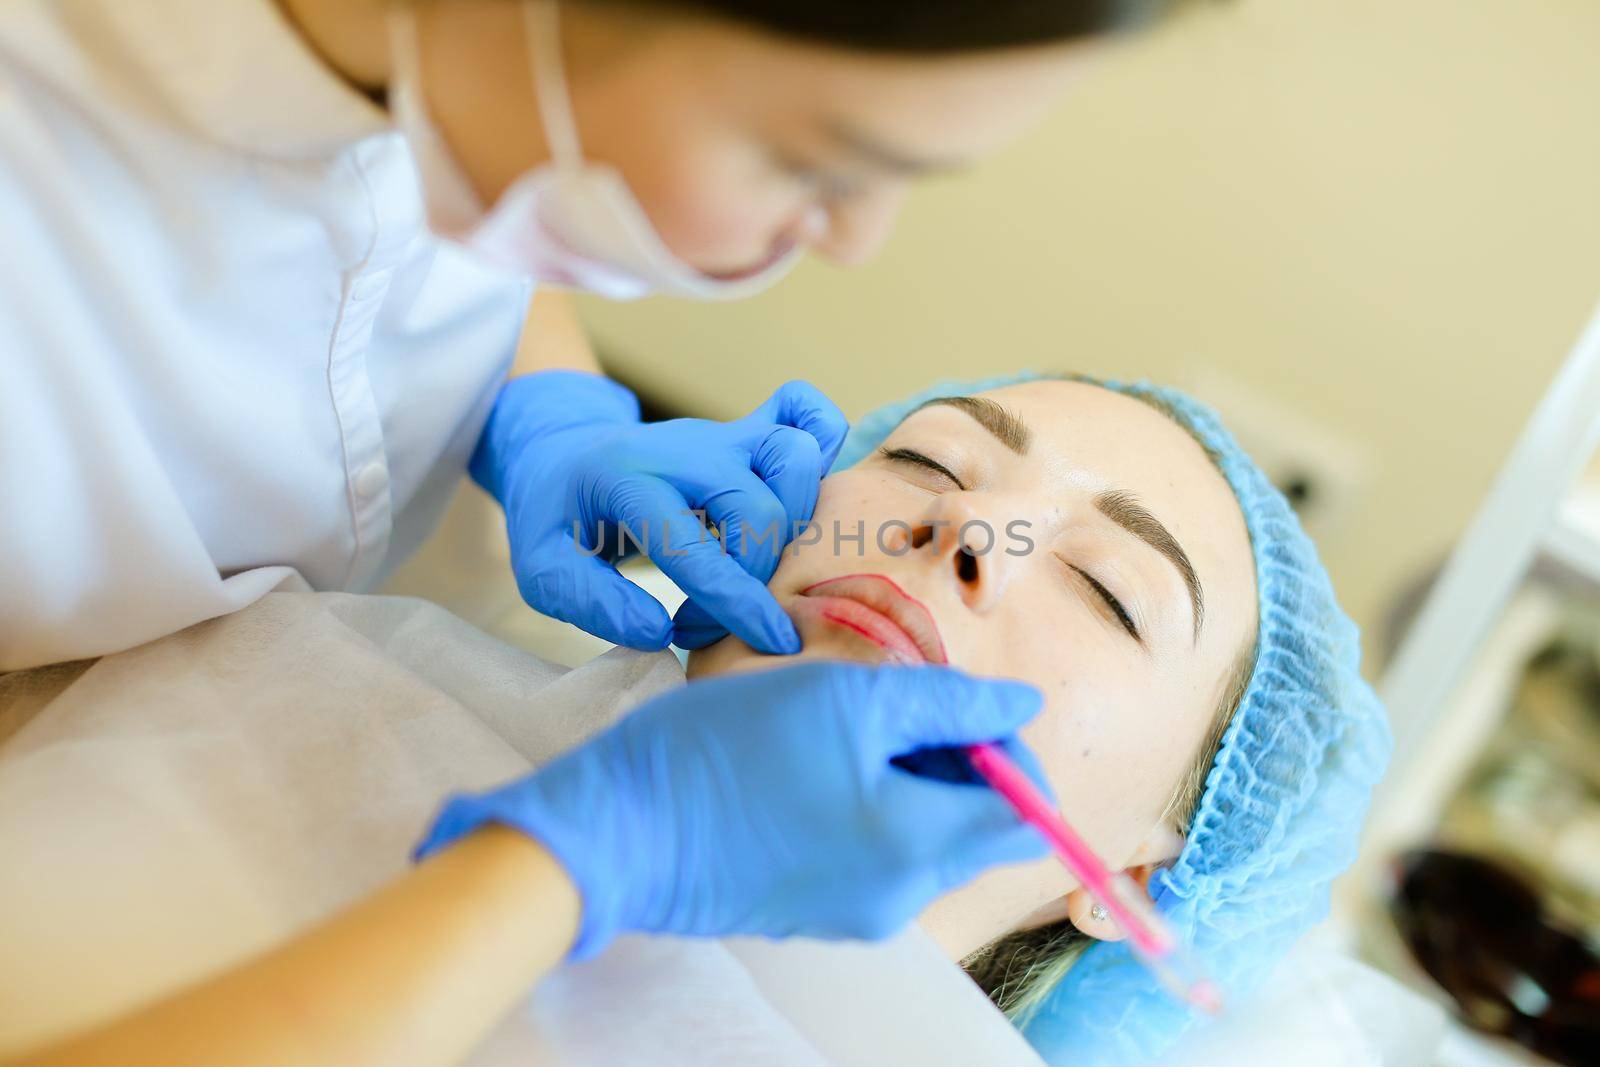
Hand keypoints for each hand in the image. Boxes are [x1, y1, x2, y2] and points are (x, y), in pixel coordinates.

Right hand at [415, 662, 1051, 957]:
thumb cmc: (722, 754)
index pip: (1029, 816)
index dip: (1011, 750)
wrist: (611, 832)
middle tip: (890, 705)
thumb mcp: (843, 698)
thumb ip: (948, 702)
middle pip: (981, 830)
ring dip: (912, 780)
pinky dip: (872, 808)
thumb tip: (1026, 705)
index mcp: (918, 849)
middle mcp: (900, 899)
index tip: (953, 705)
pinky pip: (880, 857)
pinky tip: (813, 766)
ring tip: (840, 729)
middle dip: (960, 762)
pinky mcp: (815, 910)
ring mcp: (856, 913)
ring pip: (929, 840)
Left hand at [471, 371, 846, 652]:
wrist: (561, 454)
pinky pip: (805, 409)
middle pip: (759, 505)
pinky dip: (824, 442)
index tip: (769, 642)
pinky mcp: (745, 431)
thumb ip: (592, 603)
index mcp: (626, 478)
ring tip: (757, 564)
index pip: (693, 543)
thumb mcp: (541, 570)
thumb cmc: (556, 519)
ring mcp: (721, 434)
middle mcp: (685, 448)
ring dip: (797, 519)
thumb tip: (658, 632)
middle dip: (754, 576)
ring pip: (794, 453)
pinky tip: (803, 496)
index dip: (735, 600)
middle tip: (708, 620)